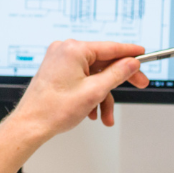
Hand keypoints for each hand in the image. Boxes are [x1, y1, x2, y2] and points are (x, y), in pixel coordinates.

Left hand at [11, 39, 148, 141]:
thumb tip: (131, 63)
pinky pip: (82, 78)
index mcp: (73, 49)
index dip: (130, 52)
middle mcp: (65, 50)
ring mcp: (59, 60)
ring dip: (103, 94)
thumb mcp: (95, 92)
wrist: (30, 125)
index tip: (143, 54)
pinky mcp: (57, 70)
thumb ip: (117, 74)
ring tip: (104, 114)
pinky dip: (90, 93)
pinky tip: (92, 110)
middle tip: (139, 84)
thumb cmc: (53, 110)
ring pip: (94, 74)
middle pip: (103, 61)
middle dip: (119, 79)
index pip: (111, 47)